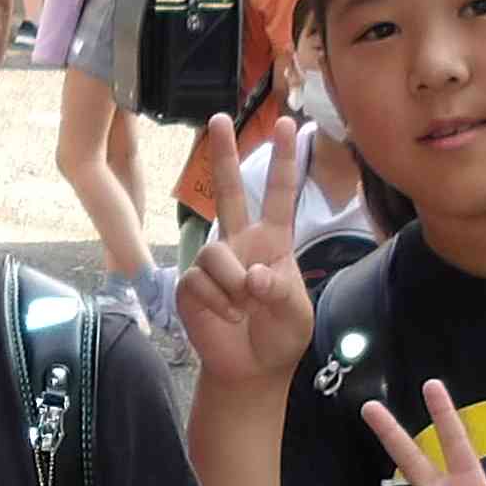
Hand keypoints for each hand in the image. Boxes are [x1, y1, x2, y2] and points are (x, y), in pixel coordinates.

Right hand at [173, 123, 313, 387]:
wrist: (251, 369)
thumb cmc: (280, 336)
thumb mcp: (296, 313)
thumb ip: (279, 291)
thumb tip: (250, 275)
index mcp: (273, 241)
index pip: (279, 195)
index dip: (284, 161)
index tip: (291, 125)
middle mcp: (241, 243)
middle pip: (230, 191)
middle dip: (224, 154)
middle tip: (219, 117)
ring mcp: (214, 262)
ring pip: (214, 252)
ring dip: (231, 285)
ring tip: (242, 309)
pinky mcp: (190, 283)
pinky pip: (199, 281)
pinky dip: (218, 303)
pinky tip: (227, 318)